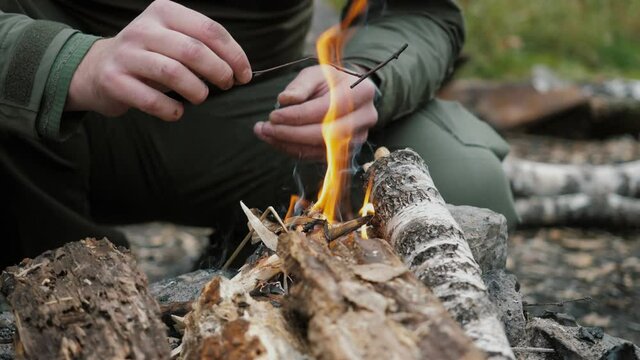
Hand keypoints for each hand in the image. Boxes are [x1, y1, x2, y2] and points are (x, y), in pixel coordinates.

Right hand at [66, 0, 250, 120]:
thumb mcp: (173, 40)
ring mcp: (126, 54)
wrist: (98, 68)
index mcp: (164, 12)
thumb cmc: (149, 56)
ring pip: (172, 73)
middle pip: (193, 50)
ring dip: (196, 90)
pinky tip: (178, 112)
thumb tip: (239, 70)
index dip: (233, 54)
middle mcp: (143, 29)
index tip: (244, 74)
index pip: (209, 29)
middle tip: (227, 85)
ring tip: (201, 97)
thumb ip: (202, 47)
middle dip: (219, 71)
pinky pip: (151, 100)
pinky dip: (172, 110)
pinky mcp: (114, 81)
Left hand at [253, 65, 377, 159]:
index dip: (298, 115)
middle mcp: (365, 117)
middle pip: (326, 134)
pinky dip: (295, 150)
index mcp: (361, 92)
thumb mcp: (315, 74)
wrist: (348, 94)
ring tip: (265, 134)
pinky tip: (277, 141)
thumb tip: (285, 100)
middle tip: (265, 129)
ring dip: (289, 144)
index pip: (327, 109)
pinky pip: (318, 156)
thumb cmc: (329, 81)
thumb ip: (300, 85)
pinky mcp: (347, 152)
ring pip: (321, 149)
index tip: (273, 115)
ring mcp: (359, 138)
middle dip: (292, 133)